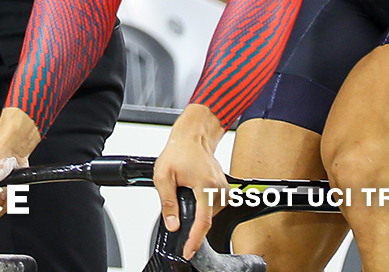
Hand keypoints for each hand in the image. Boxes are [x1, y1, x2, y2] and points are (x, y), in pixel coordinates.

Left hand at [155, 104, 228, 260]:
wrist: (193, 137)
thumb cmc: (179, 151)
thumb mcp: (163, 176)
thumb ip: (167, 203)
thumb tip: (173, 224)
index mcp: (206, 186)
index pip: (203, 222)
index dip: (195, 240)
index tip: (189, 250)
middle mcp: (219, 189)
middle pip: (205, 218)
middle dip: (189, 215)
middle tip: (178, 193)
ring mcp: (224, 190)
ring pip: (208, 213)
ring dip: (195, 208)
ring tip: (186, 186)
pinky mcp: (225, 190)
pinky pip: (212, 207)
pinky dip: (201, 204)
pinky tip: (194, 189)